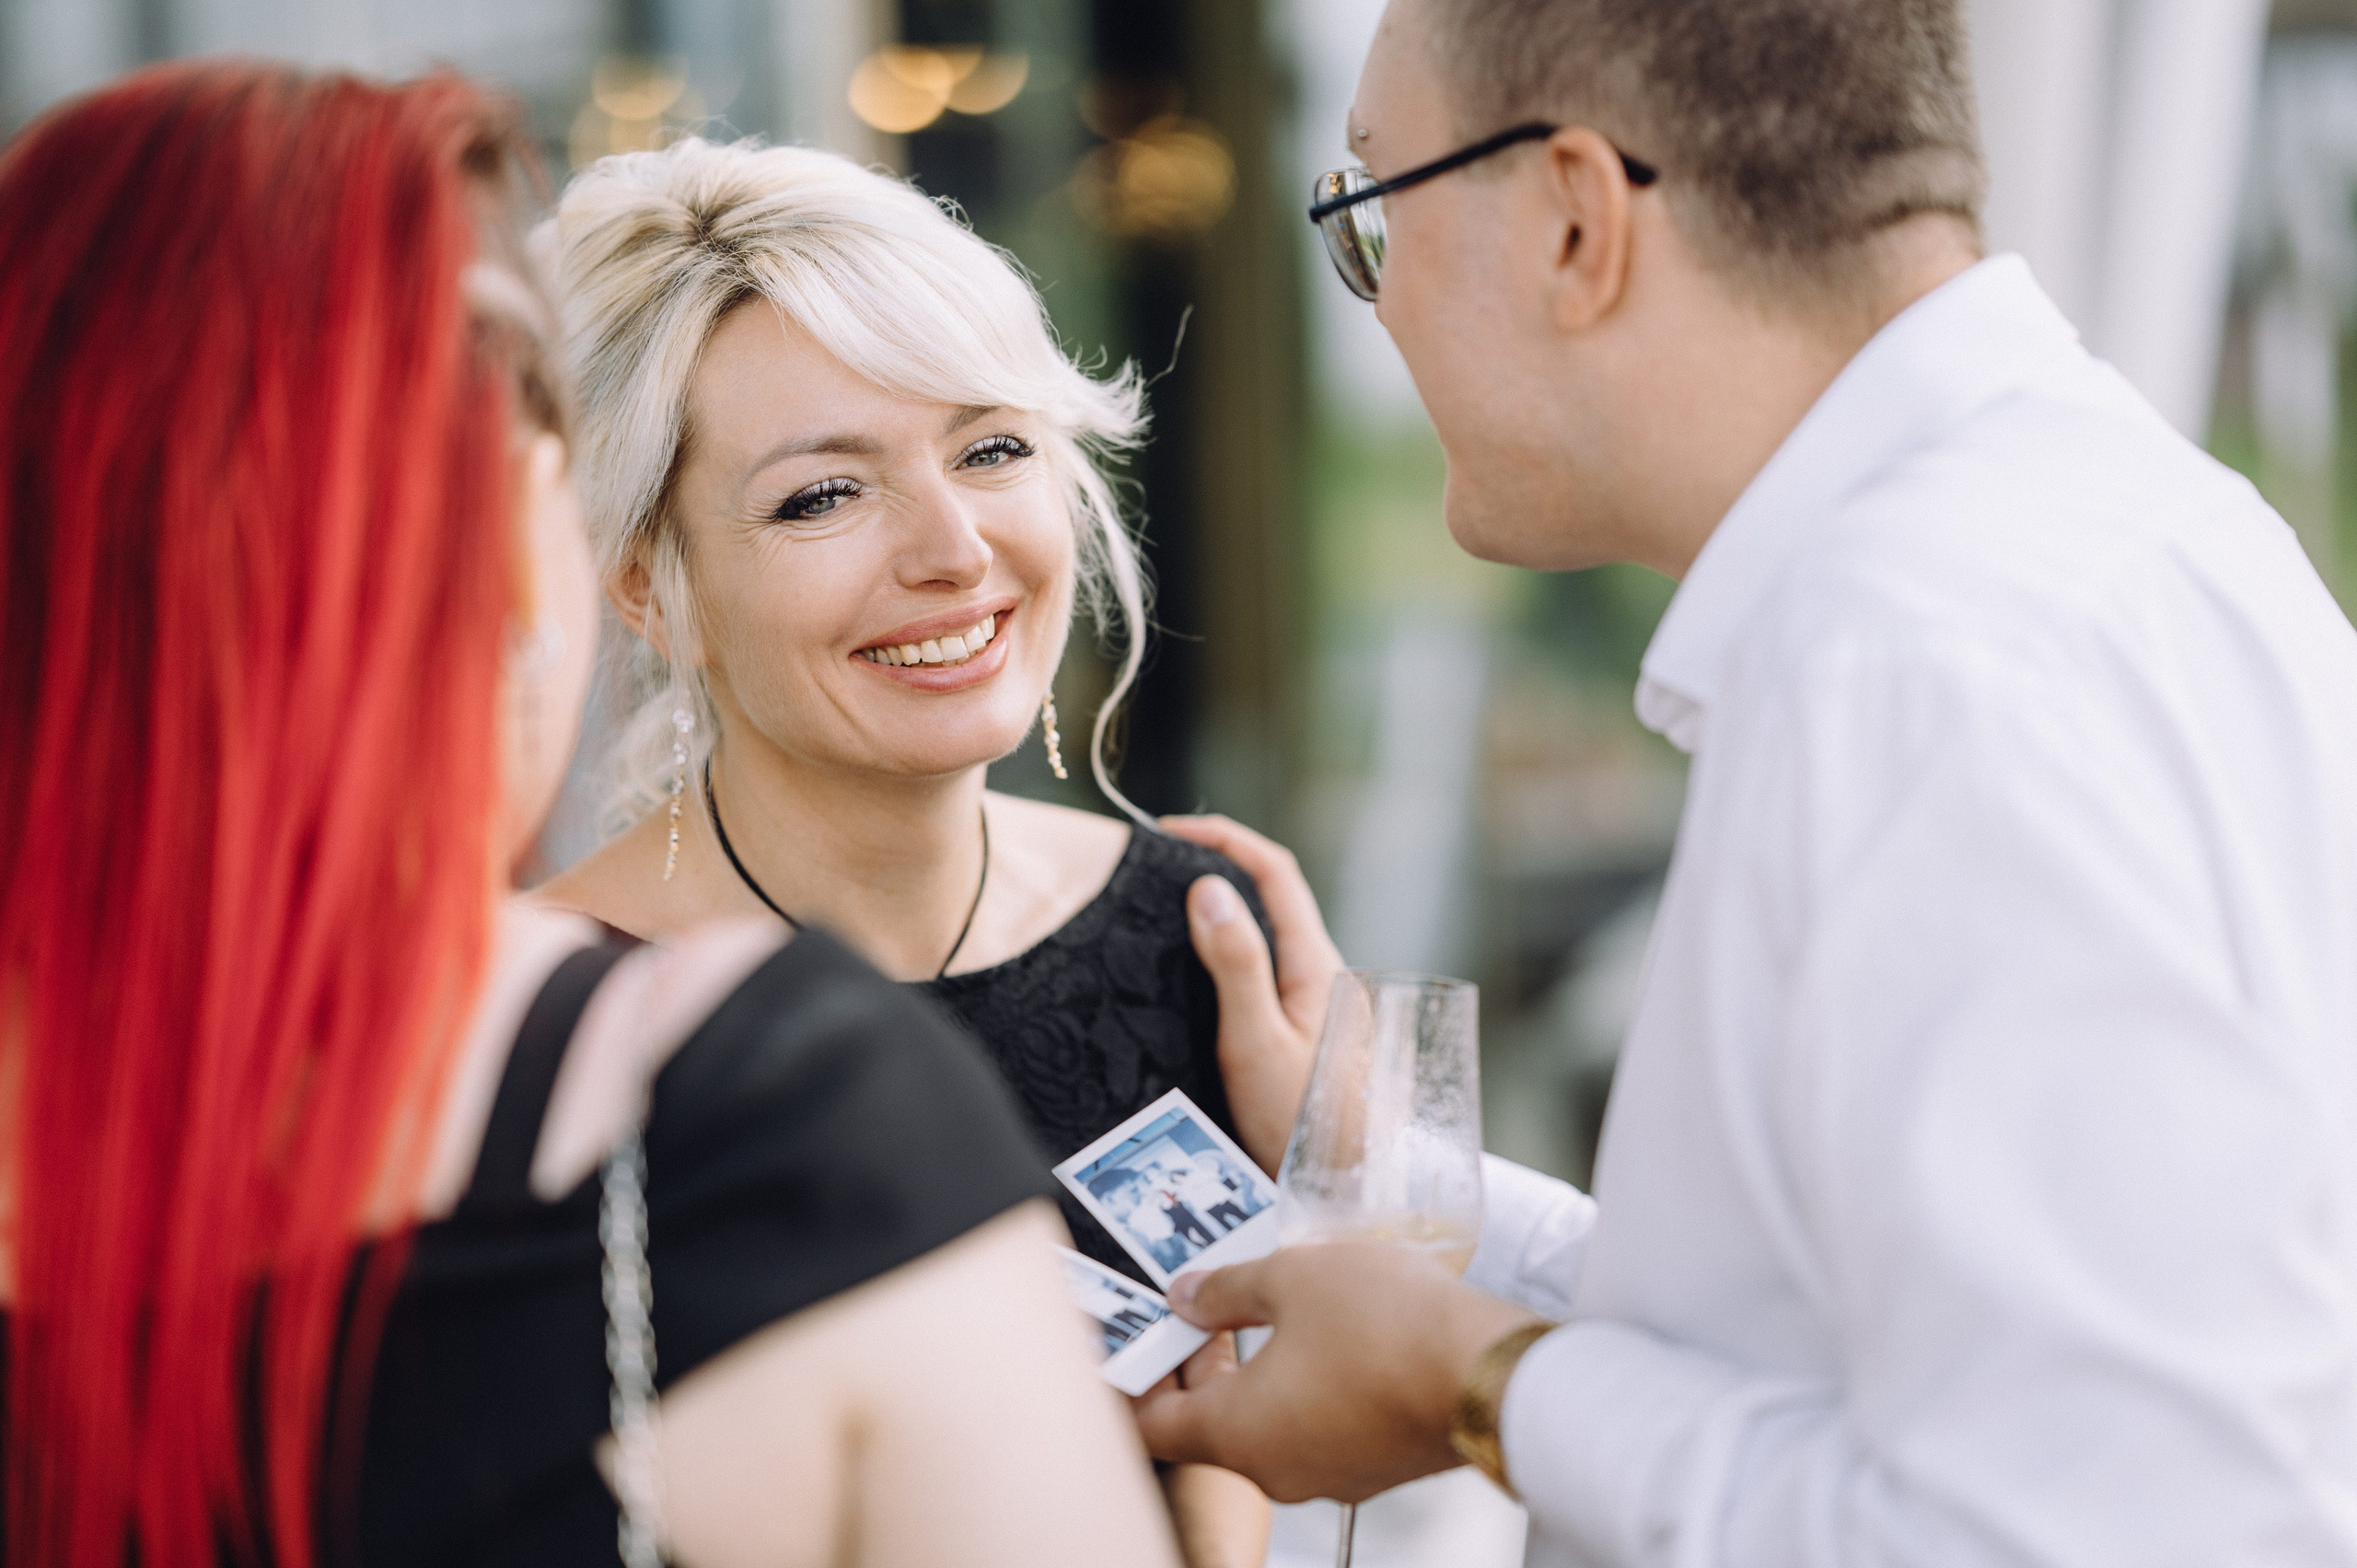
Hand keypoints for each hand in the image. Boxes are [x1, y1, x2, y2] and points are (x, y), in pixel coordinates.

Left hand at [1131, 1245, 1539, 1503]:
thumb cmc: (1389, 1327)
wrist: (1491, 1372)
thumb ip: (1224, 1289)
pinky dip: (1303, 1388)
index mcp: (1237, 1432)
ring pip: (1266, 1427)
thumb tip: (1187, 1296)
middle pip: (1206, 1426)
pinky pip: (1316, 1430)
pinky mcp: (1373, 1464)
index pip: (1150, 1426)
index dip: (1132, 1380)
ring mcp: (1329, 1474)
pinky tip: (1324, 1335)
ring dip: (1254, 1373)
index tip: (1134, 1343)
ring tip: (1268, 1308)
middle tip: (1202, 1308)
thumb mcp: (1288, 1277)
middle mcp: (1276, 1469)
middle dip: (1196, 1365)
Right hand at [1165, 814, 1343, 1173]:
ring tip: (1160, 918)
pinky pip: (1264, 978)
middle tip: (1153, 870)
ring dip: (1221, 916)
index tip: (1166, 832)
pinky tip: (1191, 982)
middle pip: (1272, 899)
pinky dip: (1226, 958)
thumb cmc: (1303, 1127)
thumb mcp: (1257, 1042)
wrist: (1345, 1199)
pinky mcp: (1304, 1040)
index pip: (1274, 872)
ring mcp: (1318, 1010)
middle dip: (1218, 869)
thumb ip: (1235, 965)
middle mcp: (1325, 978)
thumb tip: (1207, 886)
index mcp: (1318, 965)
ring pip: (1268, 940)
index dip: (1225, 838)